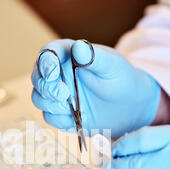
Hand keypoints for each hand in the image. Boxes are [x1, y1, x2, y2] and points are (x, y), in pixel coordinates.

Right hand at [31, 39, 160, 136]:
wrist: (131, 106)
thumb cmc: (122, 79)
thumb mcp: (111, 66)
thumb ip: (93, 57)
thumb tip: (78, 47)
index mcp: (68, 56)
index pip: (48, 53)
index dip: (45, 63)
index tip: (52, 73)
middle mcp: (59, 75)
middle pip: (38, 78)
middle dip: (47, 87)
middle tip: (64, 94)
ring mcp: (58, 96)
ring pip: (39, 98)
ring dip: (50, 104)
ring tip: (70, 106)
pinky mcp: (62, 114)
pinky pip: (50, 117)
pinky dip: (59, 119)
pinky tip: (74, 119)